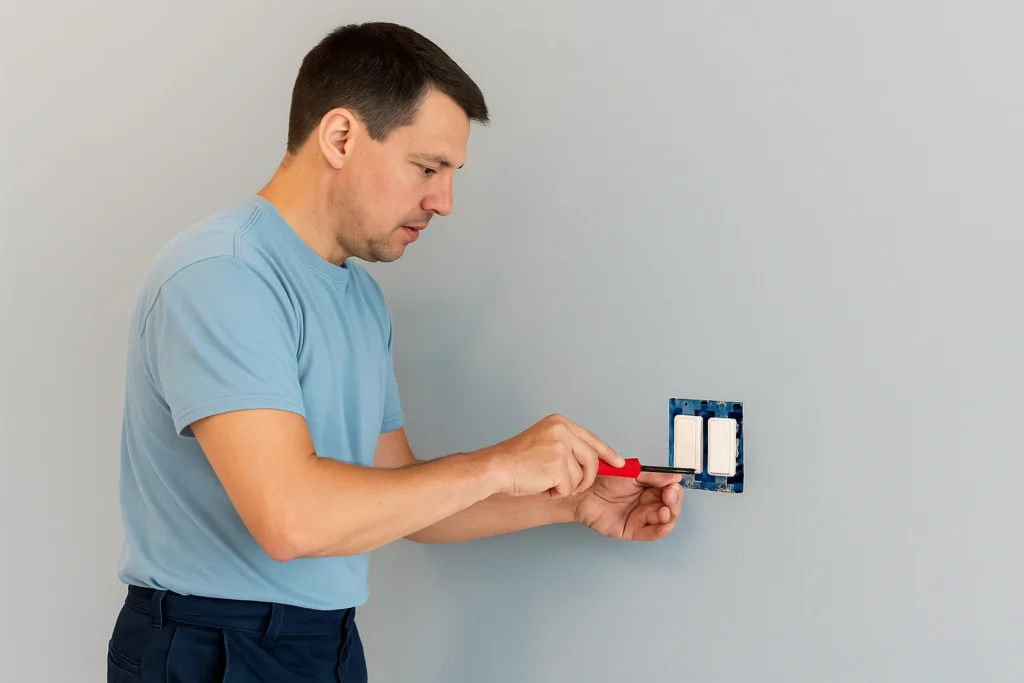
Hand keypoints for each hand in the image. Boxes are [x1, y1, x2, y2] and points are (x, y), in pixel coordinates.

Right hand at [483, 414, 625, 498]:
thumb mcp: (545, 444)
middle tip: (568, 484)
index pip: (591, 438)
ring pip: (581, 476)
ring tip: (545, 480)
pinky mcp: (558, 465)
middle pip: (592, 459)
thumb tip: (595, 461)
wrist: (495, 468)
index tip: (619, 463)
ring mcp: (560, 447)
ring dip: (566, 486)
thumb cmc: (515, 461)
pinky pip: (569, 488)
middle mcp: (561, 430)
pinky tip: (541, 485)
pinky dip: (556, 492)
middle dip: (586, 478)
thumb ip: (569, 448)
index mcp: (558, 423)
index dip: (607, 452)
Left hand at [571, 471, 683, 540]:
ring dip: (669, 517)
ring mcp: (641, 518)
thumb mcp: (632, 474)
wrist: (583, 493)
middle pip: (671, 506)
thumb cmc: (603, 481)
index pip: (671, 490)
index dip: (675, 490)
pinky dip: (660, 531)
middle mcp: (648, 503)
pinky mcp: (633, 530)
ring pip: (664, 521)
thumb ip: (653, 476)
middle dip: (674, 503)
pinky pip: (651, 534)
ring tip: (664, 511)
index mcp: (650, 488)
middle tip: (669, 497)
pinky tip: (664, 525)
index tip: (673, 487)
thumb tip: (674, 477)